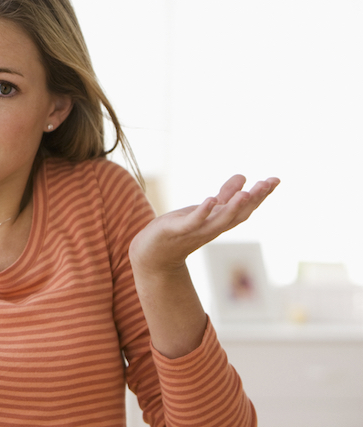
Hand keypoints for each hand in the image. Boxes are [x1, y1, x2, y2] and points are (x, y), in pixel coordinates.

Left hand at [130, 175, 279, 273]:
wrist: (154, 253)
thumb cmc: (180, 230)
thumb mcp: (204, 209)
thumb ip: (224, 195)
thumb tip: (243, 177)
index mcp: (220, 221)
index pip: (246, 208)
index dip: (261, 195)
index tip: (275, 180)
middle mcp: (213, 228)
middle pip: (238, 214)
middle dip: (254, 199)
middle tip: (267, 183)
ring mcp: (197, 231)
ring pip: (220, 221)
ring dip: (234, 207)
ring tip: (246, 193)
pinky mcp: (178, 230)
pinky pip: (193, 222)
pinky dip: (202, 213)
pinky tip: (210, 200)